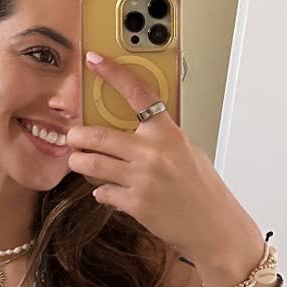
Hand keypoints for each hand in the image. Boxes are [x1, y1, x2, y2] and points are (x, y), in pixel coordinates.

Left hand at [64, 49, 262, 270]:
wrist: (214, 226)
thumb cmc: (202, 189)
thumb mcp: (186, 151)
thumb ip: (158, 138)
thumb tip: (128, 129)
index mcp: (167, 133)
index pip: (137, 93)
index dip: (113, 73)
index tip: (95, 60)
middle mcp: (153, 152)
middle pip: (97, 135)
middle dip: (76, 137)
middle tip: (72, 137)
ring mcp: (142, 179)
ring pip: (90, 164)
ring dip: (80, 163)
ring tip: (81, 163)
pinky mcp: (135, 203)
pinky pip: (101, 192)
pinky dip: (101, 192)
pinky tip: (109, 192)